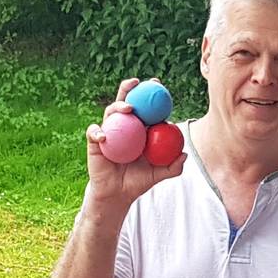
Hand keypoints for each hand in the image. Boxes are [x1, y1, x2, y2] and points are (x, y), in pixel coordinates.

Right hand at [84, 79, 185, 202]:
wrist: (117, 194)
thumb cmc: (137, 182)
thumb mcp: (158, 175)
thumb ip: (173, 167)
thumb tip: (184, 155)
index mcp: (139, 130)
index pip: (144, 107)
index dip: (149, 94)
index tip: (158, 84)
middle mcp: (123, 127)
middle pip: (125, 101)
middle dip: (129, 88)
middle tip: (137, 82)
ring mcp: (108, 132)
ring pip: (110, 112)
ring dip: (117, 106)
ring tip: (127, 108)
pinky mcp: (94, 142)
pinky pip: (93, 133)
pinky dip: (97, 133)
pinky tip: (104, 137)